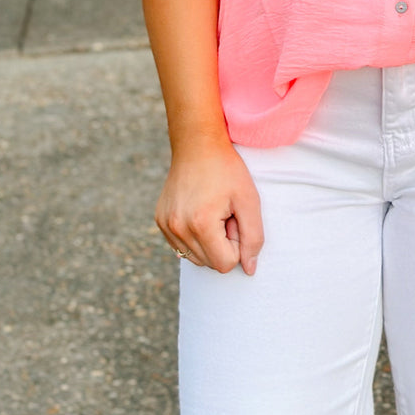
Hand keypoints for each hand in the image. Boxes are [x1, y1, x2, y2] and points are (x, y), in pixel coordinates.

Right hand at [156, 139, 263, 274]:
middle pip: (210, 263)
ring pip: (196, 258)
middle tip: (225, 213)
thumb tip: (249, 269)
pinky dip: (195, 237)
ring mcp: (166, 226)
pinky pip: (182, 247)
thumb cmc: (227, 169)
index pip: (226, 264)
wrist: (197, 144)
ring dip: (210, 241)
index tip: (236, 218)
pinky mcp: (160, 221)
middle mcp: (178, 229)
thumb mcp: (249, 199)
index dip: (237, 243)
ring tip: (213, 211)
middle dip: (223, 243)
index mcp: (200, 224)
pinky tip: (200, 212)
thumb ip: (253, 237)